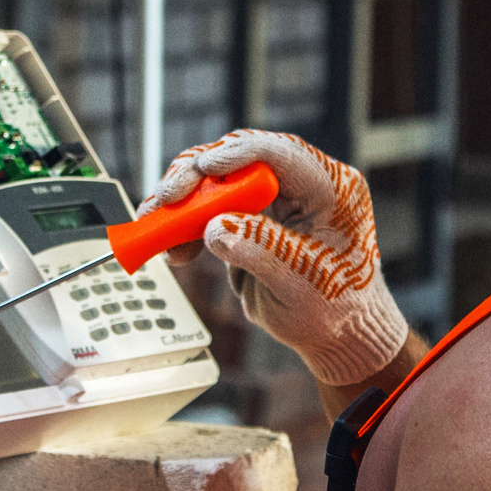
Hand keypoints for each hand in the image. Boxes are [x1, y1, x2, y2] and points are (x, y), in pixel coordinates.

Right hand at [143, 129, 407, 385]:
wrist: (337, 336)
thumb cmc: (337, 307)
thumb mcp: (301, 280)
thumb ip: (260, 250)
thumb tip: (216, 229)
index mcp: (329, 187)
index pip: (279, 154)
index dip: (237, 156)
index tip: (203, 168)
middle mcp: (299, 184)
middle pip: (239, 161)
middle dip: (195, 176)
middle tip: (165, 199)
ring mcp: (272, 200)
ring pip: (217, 182)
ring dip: (182, 202)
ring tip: (153, 223)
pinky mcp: (250, 219)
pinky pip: (210, 210)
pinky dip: (185, 225)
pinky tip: (171, 247)